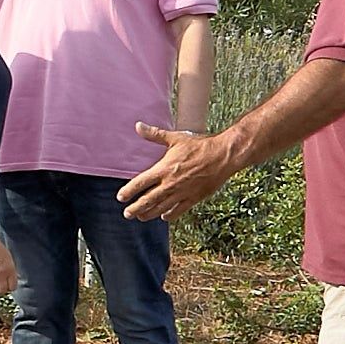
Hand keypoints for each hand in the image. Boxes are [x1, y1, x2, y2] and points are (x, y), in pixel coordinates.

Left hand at [119, 120, 246, 221]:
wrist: (223, 155)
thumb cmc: (200, 146)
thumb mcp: (175, 138)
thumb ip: (155, 134)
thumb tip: (138, 126)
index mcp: (164, 169)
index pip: (140, 183)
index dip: (128, 192)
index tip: (121, 198)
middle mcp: (170, 184)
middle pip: (148, 200)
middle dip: (135, 208)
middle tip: (127, 214)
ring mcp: (182, 192)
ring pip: (161, 208)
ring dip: (149, 214)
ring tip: (140, 217)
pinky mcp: (194, 198)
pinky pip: (179, 210)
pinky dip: (169, 215)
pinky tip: (164, 217)